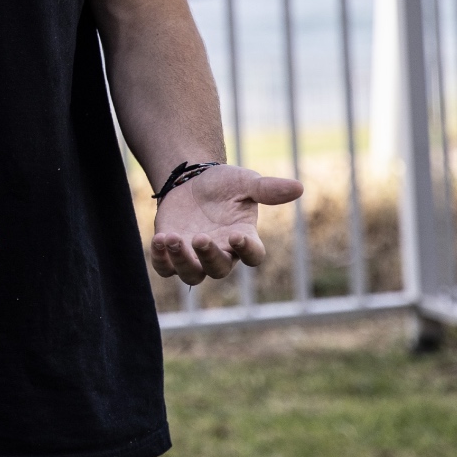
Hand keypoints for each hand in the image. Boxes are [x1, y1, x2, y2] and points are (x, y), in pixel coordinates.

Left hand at [149, 165, 302, 284]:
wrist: (191, 181)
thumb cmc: (224, 185)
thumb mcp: (245, 182)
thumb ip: (268, 189)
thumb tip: (298, 187)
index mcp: (243, 238)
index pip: (252, 255)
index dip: (247, 250)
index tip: (236, 236)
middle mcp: (221, 253)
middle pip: (218, 269)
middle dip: (208, 256)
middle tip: (199, 237)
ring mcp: (195, 256)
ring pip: (191, 275)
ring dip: (181, 260)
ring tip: (170, 237)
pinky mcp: (171, 253)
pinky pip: (165, 269)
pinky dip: (161, 260)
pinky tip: (158, 238)